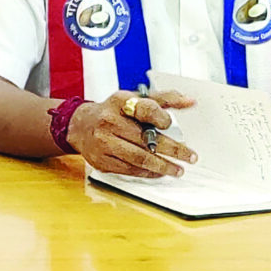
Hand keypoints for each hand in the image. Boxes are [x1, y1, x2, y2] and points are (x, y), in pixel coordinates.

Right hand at [66, 90, 196, 177]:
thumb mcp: (135, 99)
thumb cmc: (113, 111)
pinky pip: (130, 169)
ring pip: (139, 158)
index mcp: (119, 102)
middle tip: (190, 156)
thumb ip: (163, 100)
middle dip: (173, 149)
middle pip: (146, 139)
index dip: (160, 117)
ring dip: (163, 166)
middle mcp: (109, 121)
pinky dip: (148, 172)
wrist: (80, 126)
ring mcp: (104, 142)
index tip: (169, 124)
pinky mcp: (102, 161)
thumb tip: (190, 101)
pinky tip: (159, 172)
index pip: (144, 108)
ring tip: (178, 169)